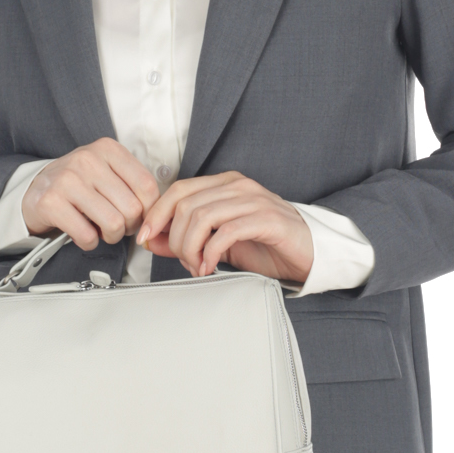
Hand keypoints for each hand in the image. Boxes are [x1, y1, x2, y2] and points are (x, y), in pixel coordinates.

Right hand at [22, 138, 161, 250]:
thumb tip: (157, 213)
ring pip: (113, 223)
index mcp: (107, 149)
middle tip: (118, 227)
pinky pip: (87, 236)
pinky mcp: (51, 203)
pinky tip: (83, 234)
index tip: (139, 217)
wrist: (35, 189)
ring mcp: (67, 180)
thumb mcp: (106, 172)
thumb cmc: (77, 184)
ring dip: (111, 237)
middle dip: (129, 227)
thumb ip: (132, 185)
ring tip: (101, 231)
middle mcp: (87, 160)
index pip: (147, 186)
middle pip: (132, 208)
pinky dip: (89, 243)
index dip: (149, 211)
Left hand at [137, 173, 314, 282]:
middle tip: (184, 263)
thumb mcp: (219, 243)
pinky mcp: (267, 220)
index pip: (178, 190)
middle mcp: (238, 187)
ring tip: (198, 266)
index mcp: (225, 185)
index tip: (144, 238)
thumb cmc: (266, 246)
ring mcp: (253, 201)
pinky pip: (226, 232)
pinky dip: (211, 253)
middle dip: (175, 240)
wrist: (309, 253)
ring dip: (190, 249)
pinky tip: (210, 267)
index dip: (156, 214)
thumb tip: (151, 241)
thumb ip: (187, 239)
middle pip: (185, 206)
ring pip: (202, 217)